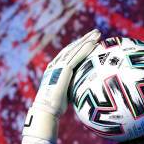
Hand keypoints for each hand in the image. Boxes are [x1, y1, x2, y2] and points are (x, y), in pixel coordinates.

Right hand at [22, 29, 100, 143]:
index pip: (69, 54)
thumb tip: (86, 87)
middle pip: (72, 48)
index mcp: (55, 69)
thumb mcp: (66, 92)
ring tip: (97, 33)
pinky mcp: (64, 70)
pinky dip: (85, 48)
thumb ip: (74, 85)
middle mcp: (56, 64)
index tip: (89, 40)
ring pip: (75, 49)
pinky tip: (94, 43)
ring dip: (87, 40)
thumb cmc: (57, 106)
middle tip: (96, 32)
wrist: (47, 110)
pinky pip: (77, 56)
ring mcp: (59, 66)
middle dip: (84, 39)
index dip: (79, 46)